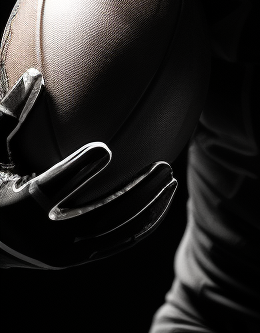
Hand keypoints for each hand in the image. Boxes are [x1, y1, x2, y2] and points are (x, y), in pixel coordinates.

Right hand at [0, 69, 176, 269]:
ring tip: (170, 178)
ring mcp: (62, 253)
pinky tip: (163, 198)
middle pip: (98, 218)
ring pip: (114, 234)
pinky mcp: (76, 259)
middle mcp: (42, 239)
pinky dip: (143, 223)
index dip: (79, 170)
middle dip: (136, 194)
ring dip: (147, 208)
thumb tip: (35, 73)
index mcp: (16, 209)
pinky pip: (117, 243)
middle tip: (164, 166)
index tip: (105, 148)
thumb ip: (10, 117)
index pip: (51, 190)